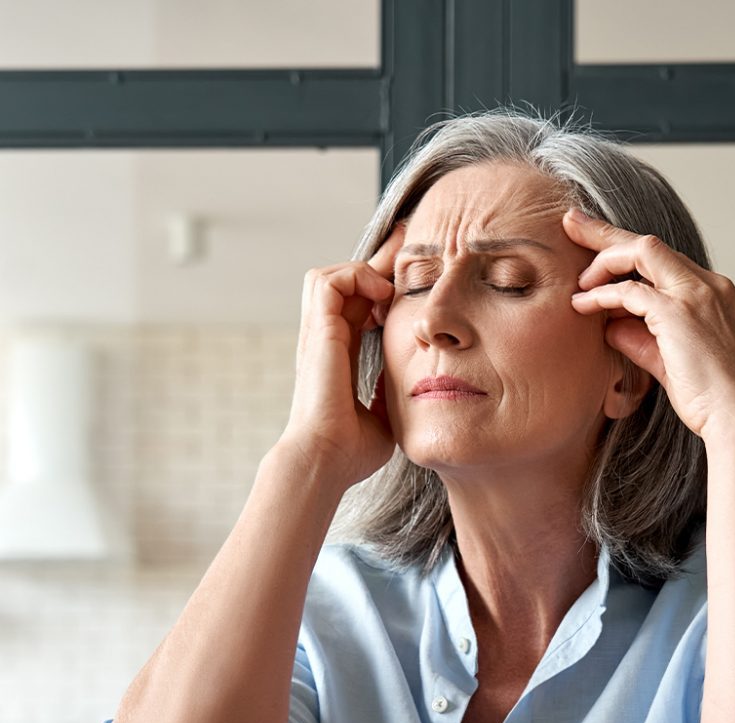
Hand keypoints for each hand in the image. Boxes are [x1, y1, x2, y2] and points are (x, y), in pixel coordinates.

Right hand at [280, 226, 403, 483]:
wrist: (327, 460)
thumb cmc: (352, 451)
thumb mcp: (385, 414)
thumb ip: (394, 393)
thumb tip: (415, 385)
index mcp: (340, 357)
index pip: (357, 307)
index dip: (380, 287)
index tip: (411, 277)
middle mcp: (325, 340)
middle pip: (344, 282)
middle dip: (377, 263)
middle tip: (409, 248)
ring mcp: (318, 335)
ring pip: (330, 275)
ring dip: (362, 270)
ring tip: (390, 286)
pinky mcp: (318, 332)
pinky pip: (329, 281)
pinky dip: (355, 277)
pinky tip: (381, 295)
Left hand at [563, 208, 734, 439]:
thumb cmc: (710, 400)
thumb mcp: (671, 364)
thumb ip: (642, 340)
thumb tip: (609, 325)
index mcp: (716, 295)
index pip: (666, 262)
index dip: (628, 254)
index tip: (598, 251)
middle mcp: (711, 285)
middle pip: (651, 244)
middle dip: (606, 232)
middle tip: (571, 221)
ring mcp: (698, 294)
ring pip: (642, 251)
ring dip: (603, 261)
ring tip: (577, 282)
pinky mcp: (680, 311)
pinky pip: (631, 290)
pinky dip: (603, 295)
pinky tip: (582, 305)